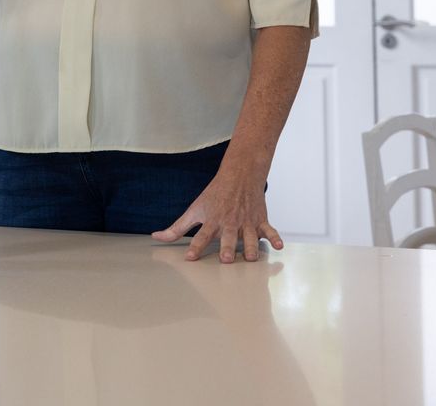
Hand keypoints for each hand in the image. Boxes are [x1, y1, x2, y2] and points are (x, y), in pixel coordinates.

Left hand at [151, 167, 283, 263]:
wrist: (239, 175)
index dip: (195, 247)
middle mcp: (229, 223)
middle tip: (225, 259)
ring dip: (251, 248)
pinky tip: (279, 246)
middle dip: (227, 248)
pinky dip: (275, 237)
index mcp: (212, 221)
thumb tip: (156, 237)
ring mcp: (246, 222)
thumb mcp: (194, 209)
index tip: (189, 258)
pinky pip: (270, 230)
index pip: (201, 236)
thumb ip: (177, 227)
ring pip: (250, 238)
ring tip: (250, 257)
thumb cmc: (215, 195)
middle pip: (227, 238)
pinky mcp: (260, 221)